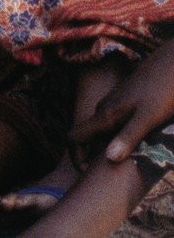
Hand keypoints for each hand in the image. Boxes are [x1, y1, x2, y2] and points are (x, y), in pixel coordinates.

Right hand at [72, 42, 173, 164]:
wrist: (172, 64)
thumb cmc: (162, 91)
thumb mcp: (148, 118)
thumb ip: (128, 137)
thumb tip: (108, 159)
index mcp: (105, 116)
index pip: (74, 138)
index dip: (77, 158)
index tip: (91, 174)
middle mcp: (104, 110)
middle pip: (88, 137)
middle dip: (94, 156)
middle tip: (114, 173)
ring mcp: (114, 105)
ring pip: (102, 130)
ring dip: (108, 146)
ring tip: (128, 159)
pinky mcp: (125, 102)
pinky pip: (113, 124)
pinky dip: (119, 136)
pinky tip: (138, 141)